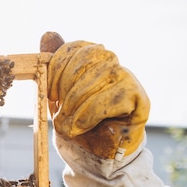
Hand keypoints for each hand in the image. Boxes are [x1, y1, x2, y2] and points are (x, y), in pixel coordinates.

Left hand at [41, 32, 149, 159]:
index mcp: (92, 59)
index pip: (76, 47)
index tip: (51, 92)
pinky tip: (81, 126)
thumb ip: (54, 66)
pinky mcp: (139, 99)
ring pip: (100, 76)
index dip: (58, 67)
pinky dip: (88, 114)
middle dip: (67, 86)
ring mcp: (128, 78)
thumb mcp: (58, 94)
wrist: (94, 152)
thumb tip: (47, 34)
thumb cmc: (77, 120)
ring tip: (68, 124)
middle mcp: (112, 63)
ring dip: (76, 105)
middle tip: (59, 110)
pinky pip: (112, 97)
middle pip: (88, 58)